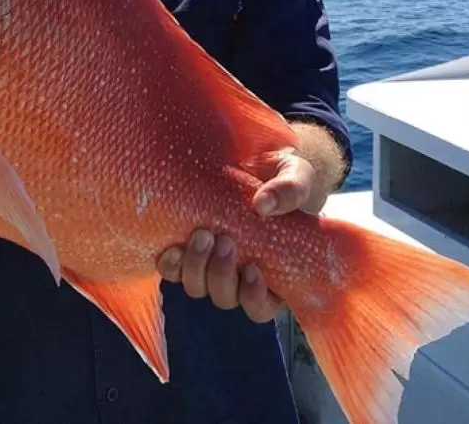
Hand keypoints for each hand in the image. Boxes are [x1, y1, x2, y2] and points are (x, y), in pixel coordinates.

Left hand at [156, 147, 316, 322]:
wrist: (252, 160)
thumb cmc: (283, 176)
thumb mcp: (297, 177)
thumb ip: (290, 189)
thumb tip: (262, 206)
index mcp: (273, 272)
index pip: (262, 307)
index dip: (254, 298)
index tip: (253, 269)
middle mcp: (238, 276)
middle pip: (225, 298)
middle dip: (221, 275)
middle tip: (224, 241)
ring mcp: (209, 264)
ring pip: (197, 287)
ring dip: (197, 268)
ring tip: (202, 235)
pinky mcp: (186, 248)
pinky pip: (172, 270)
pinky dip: (171, 264)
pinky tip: (173, 247)